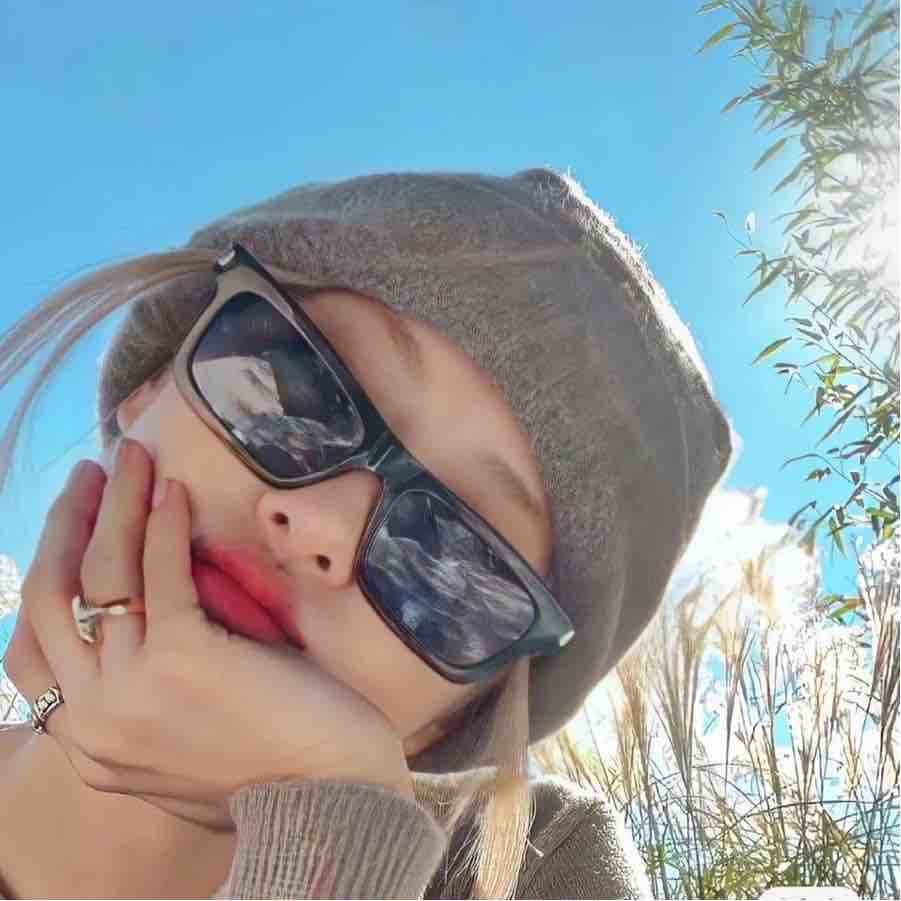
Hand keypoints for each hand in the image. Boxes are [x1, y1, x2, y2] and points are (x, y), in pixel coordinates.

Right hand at [4, 440, 412, 831]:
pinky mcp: (183, 661)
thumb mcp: (176, 746)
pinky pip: (163, 573)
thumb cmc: (270, 764)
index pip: (30, 649)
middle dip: (66, 524)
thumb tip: (137, 628)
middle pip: (52, 599)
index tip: (73, 527)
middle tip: (91, 475)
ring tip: (132, 456)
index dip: (49, 576)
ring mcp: (132, 691)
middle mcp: (93, 720)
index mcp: (89, 742)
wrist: (331, 800)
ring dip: (117, 503)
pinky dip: (165, 524)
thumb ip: (139, 702)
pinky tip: (175, 488)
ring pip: (102, 575)